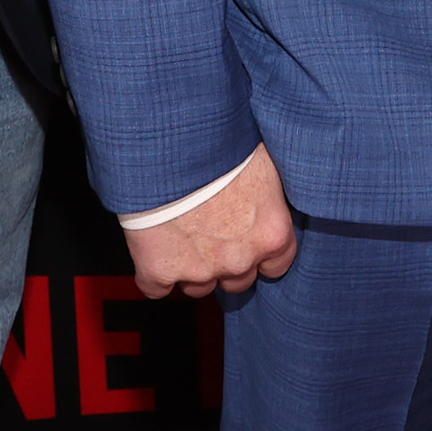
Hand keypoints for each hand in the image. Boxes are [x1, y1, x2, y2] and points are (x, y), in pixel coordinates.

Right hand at [125, 146, 296, 299]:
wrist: (168, 144)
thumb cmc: (218, 141)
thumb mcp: (263, 158)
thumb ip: (270, 189)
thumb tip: (277, 181)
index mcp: (272, 232)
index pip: (278, 264)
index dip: (260, 251)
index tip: (249, 237)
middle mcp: (240, 259)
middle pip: (239, 280)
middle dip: (227, 260)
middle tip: (212, 229)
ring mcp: (199, 270)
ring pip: (199, 287)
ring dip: (192, 268)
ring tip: (182, 232)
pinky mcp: (159, 272)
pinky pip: (156, 289)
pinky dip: (154, 274)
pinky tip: (154, 248)